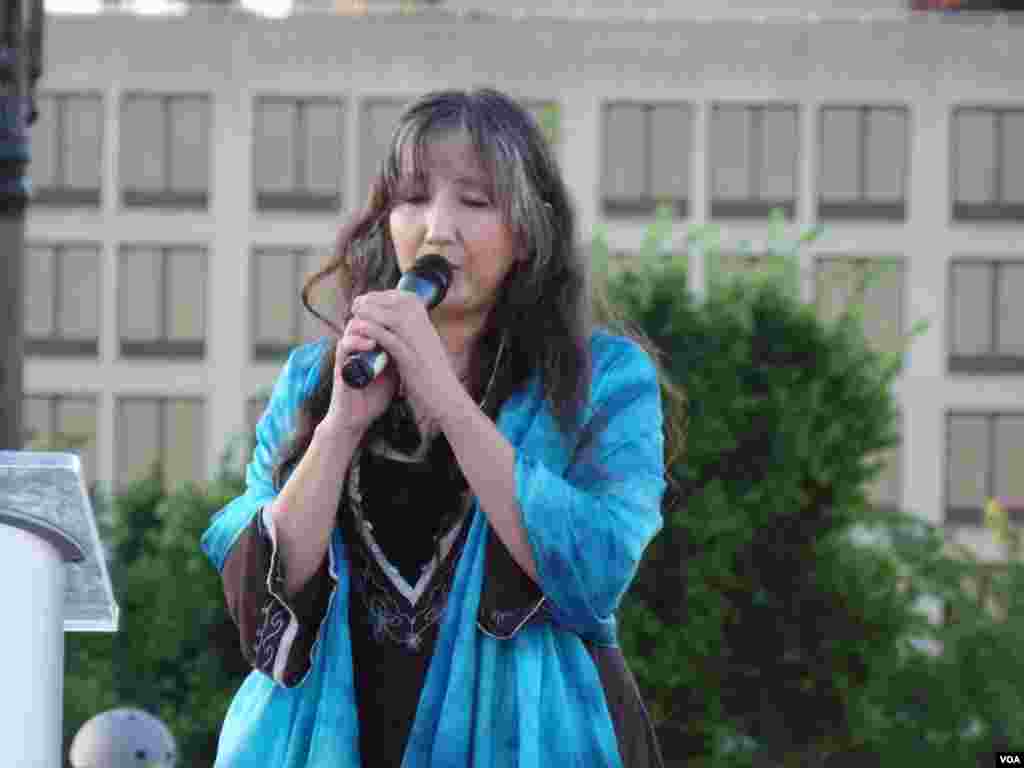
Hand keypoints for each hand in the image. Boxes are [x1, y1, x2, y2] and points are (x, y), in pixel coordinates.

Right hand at [321, 308, 399, 438]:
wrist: (357, 418)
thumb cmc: (374, 396)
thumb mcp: (393, 372)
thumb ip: (400, 356)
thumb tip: (420, 341)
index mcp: (369, 345)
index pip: (377, 319)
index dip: (390, 312)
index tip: (408, 313)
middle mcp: (357, 346)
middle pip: (365, 317)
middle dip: (379, 313)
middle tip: (396, 315)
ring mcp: (348, 354)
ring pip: (353, 327)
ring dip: (369, 325)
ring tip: (384, 328)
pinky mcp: (340, 365)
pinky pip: (345, 346)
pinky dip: (357, 342)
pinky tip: (371, 344)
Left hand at [345, 289, 462, 426]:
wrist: (444, 397)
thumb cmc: (431, 375)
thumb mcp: (424, 347)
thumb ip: (411, 333)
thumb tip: (393, 321)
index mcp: (427, 325)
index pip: (405, 298)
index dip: (382, 295)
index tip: (366, 299)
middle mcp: (426, 330)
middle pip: (398, 303)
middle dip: (373, 300)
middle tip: (355, 305)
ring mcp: (420, 343)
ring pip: (393, 317)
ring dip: (371, 312)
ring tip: (354, 314)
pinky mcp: (411, 360)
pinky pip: (390, 339)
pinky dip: (373, 331)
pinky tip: (359, 328)